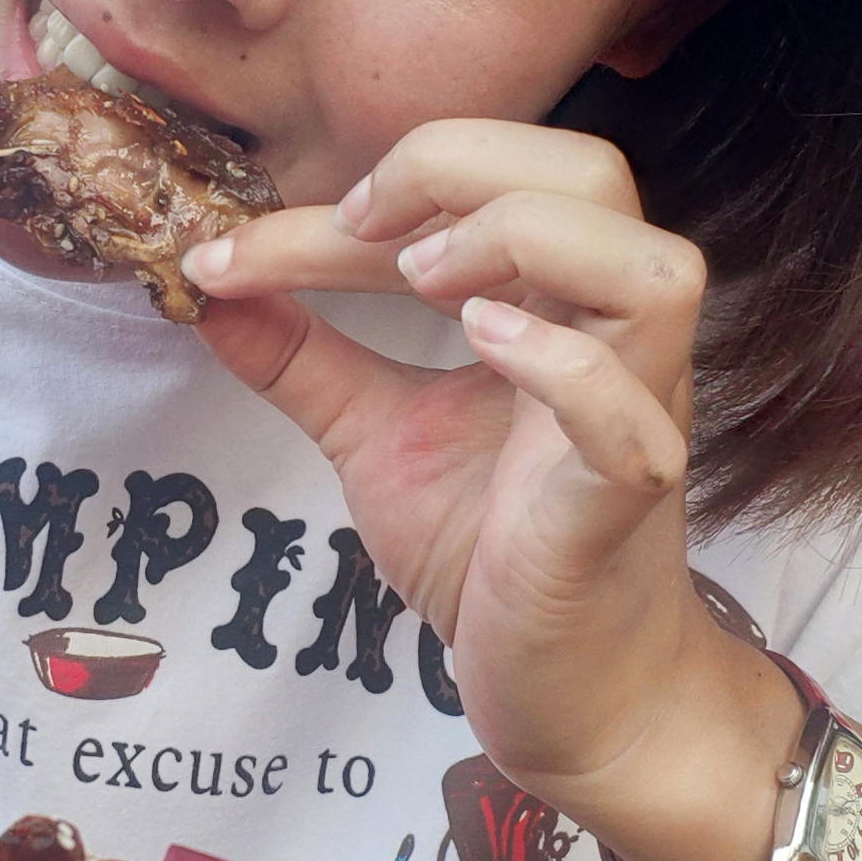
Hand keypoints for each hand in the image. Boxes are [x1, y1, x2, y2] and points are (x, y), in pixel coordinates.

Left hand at [182, 121, 794, 860]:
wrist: (570, 695)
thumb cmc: (493, 557)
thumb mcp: (376, 438)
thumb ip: (304, 361)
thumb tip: (207, 288)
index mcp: (555, 305)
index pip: (481, 190)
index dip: (355, 194)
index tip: (234, 249)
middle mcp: (610, 342)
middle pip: (597, 177)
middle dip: (463, 164)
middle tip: (361, 226)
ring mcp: (633, 418)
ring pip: (654, 272)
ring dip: (528, 243)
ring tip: (423, 281)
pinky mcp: (621, 506)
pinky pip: (625, 417)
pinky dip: (560, 366)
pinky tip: (482, 346)